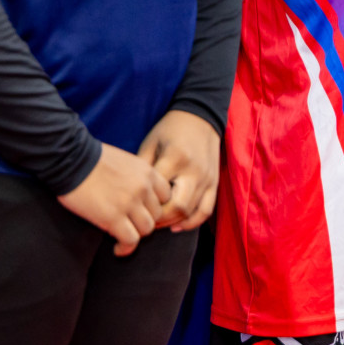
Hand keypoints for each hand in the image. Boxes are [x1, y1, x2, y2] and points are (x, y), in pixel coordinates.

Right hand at [58, 143, 171, 255]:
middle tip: (131, 225)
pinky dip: (126, 247)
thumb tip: (139, 193)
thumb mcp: (126, 162)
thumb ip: (137, 177)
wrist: (70, 160)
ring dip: (136, 234)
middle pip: (157, 214)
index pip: (166, 196)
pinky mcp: (112, 217)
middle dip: (145, 220)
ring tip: (124, 236)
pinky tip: (118, 248)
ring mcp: (129, 203)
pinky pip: (130, 239)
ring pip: (147, 229)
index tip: (143, 211)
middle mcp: (143, 188)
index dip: (155, 206)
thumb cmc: (92, 160)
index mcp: (148, 173)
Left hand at [140, 109, 220, 232]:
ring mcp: (207, 179)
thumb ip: (142, 169)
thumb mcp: (150, 144)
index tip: (130, 211)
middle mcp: (194, 171)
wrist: (201, 118)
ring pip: (191, 211)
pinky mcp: (215, 183)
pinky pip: (206, 210)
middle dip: (159, 219)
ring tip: (157, 224)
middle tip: (144, 220)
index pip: (158, 192)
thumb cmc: (170, 129)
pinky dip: (192, 221)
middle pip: (177, 207)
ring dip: (173, 221)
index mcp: (176, 159)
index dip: (144, 206)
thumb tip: (128, 194)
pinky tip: (178, 225)